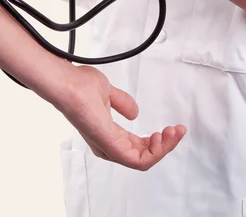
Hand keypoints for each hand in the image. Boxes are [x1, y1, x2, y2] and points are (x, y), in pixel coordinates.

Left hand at [58, 65, 186, 170]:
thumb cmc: (79, 86)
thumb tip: (134, 113)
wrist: (68, 85)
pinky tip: (163, 137)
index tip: (170, 128)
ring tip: (174, 132)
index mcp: (108, 135)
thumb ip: (122, 103)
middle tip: (177, 130)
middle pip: (144, 156)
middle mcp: (108, 146)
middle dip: (165, 145)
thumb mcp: (108, 93)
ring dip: (164, 148)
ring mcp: (109, 148)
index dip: (157, 141)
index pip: (138, 147)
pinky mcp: (111, 146)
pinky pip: (138, 160)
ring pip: (144, 160)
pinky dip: (156, 151)